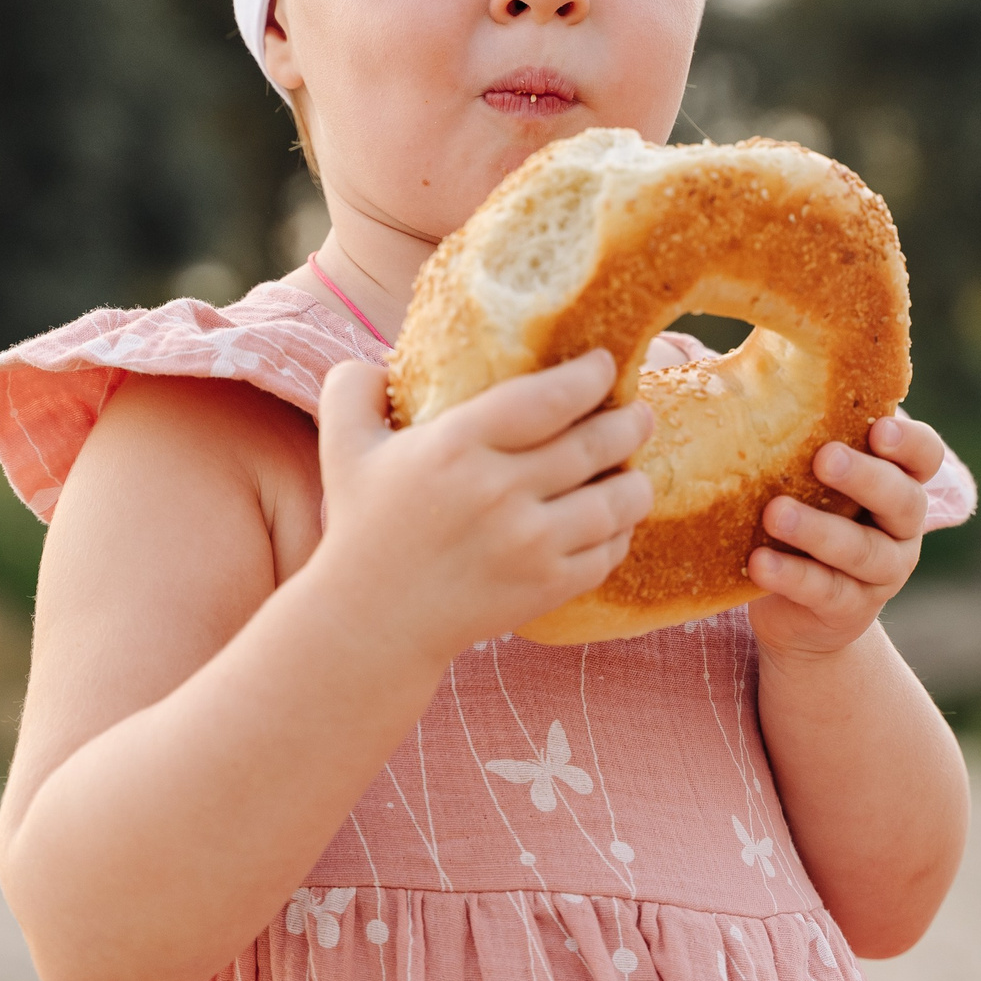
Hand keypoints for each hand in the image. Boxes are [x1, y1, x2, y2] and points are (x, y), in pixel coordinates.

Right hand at [310, 352, 653, 663]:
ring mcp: (529, 544)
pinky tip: (610, 520)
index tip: (603, 365)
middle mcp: (500, 492)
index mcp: (456, 445)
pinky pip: (608, 550)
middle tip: (637, 412)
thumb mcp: (342, 446)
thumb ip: (352, 387)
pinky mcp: (546, 587)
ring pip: (617, 500)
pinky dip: (619, 531)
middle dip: (630, 422)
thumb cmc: (362, 526)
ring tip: (632, 467)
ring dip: (635, 479)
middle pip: (595, 443)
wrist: (372, 622)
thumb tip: (383, 358)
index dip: (589, 376)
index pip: (548, 398)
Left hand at [746, 414, 946, 662]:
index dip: (910, 443)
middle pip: (902, 501)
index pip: (924, 456)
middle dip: (865, 478)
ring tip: (776, 513)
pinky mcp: (849, 610)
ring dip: (820, 530)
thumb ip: (801, 437)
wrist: (800, 615)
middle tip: (824, 458)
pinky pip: (826, 591)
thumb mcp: (809, 481)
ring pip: (863, 552)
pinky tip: (759, 561)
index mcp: (898, 483)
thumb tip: (739, 365)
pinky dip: (793, 575)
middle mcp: (900, 529)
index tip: (878, 428)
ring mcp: (881, 575)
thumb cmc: (801, 520)